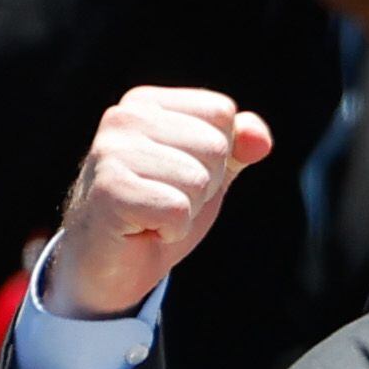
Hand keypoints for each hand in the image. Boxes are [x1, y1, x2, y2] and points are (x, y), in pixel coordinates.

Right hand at [50, 88, 273, 318]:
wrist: (107, 265)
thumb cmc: (157, 212)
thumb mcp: (209, 174)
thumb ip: (239, 148)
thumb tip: (261, 138)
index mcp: (145, 103)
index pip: (221, 111)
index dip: (218, 155)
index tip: (180, 176)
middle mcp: (123, 117)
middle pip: (215, 146)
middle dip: (205, 186)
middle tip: (165, 200)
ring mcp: (111, 152)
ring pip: (199, 179)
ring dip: (187, 210)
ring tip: (153, 215)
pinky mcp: (109, 190)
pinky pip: (177, 209)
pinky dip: (172, 230)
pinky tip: (143, 229)